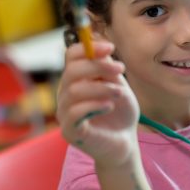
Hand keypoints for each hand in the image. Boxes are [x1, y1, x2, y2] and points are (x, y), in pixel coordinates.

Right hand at [57, 41, 139, 168]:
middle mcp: (65, 94)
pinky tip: (109, 107)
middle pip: (71, 70)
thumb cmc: (120, 113)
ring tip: (119, 93)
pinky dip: (95, 105)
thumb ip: (107, 69)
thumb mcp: (118, 85)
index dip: (89, 47)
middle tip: (121, 70)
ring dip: (101, 87)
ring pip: (74, 91)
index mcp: (75, 79)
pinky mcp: (69, 131)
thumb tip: (100, 49)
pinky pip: (75, 112)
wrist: (125, 143)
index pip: (71, 56)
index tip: (111, 47)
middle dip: (98, 66)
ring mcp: (64, 113)